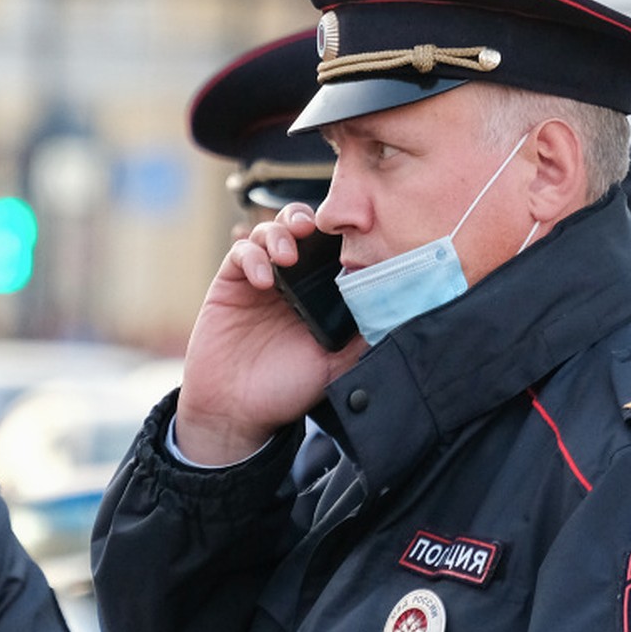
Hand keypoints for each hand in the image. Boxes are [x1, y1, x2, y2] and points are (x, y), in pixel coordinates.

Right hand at [175, 205, 363, 463]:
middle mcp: (291, 282)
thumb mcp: (335, 366)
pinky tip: (263, 279)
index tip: (350, 234)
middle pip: (299, 228)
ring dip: (279, 233)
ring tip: (288, 255)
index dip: (338, 235)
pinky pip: (240, 253)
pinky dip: (253, 257)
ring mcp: (260, 280)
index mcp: (318, 295)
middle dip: (306, 219)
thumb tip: (399, 314)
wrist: (237, 411)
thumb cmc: (287, 390)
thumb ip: (361, 339)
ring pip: (270, 232)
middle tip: (312, 230)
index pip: (330, 250)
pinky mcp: (231, 284)